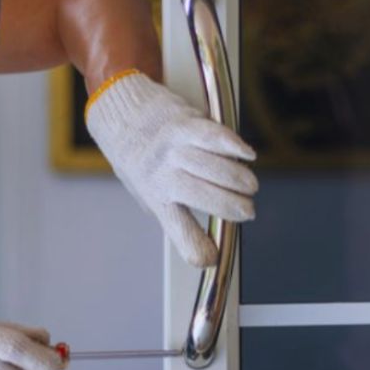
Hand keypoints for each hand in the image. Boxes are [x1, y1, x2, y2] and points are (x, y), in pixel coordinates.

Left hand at [86, 70, 258, 266]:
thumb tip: (207, 249)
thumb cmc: (138, 158)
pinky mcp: (182, 122)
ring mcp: (172, 147)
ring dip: (237, 179)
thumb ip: (176, 213)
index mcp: (154, 196)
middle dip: (231, 207)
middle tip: (248, 212)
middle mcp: (162, 173)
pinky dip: (232, 145)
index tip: (211, 258)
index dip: (195, 246)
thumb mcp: (148, 192)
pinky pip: (210, 135)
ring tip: (250, 187)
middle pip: (202, 195)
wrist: (118, 112)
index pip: (176, 228)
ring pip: (211, 166)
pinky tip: (247, 155)